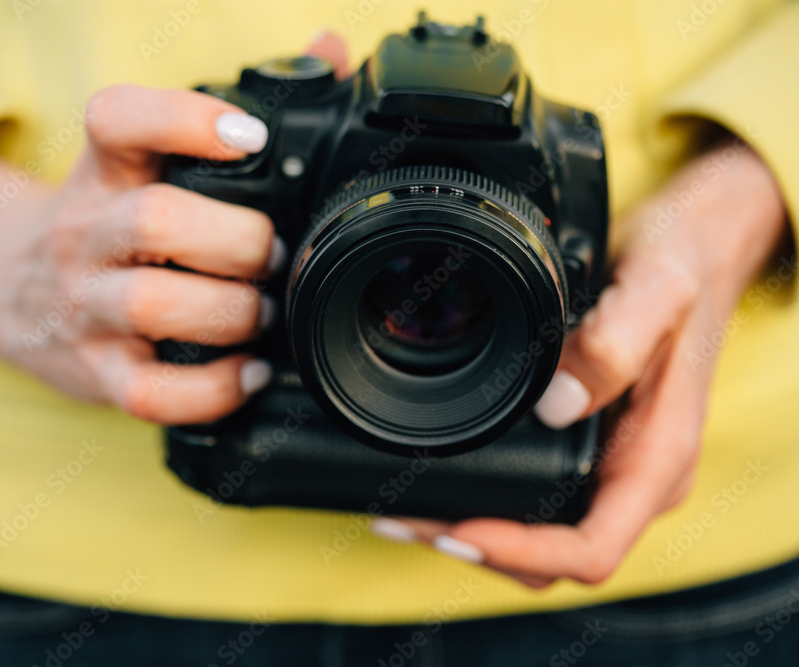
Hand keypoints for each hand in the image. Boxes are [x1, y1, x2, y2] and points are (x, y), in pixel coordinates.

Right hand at [0, 86, 281, 423]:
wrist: (4, 288)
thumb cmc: (102, 220)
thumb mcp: (138, 159)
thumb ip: (228, 111)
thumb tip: (329, 47)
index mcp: (102, 171)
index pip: (119, 120)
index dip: (185, 120)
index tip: (249, 138)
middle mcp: (85, 233)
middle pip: (156, 220)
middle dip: (239, 240)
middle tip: (273, 253)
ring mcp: (84, 306)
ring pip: (154, 305)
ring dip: (232, 311)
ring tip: (261, 311)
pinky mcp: (96, 373)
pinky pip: (153, 393)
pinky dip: (214, 389)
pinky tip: (246, 372)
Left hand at [371, 137, 788, 586]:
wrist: (695, 249)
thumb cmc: (682, 266)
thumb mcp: (659, 289)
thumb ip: (616, 342)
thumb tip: (558, 403)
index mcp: (659, 458)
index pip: (592, 546)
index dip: (521, 552)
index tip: (460, 532)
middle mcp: (635, 476)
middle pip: (554, 559)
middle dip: (480, 550)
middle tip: (408, 521)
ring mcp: (610, 467)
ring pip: (540, 540)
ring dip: (474, 536)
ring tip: (407, 512)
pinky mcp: (588, 449)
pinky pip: (538, 501)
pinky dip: (487, 505)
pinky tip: (441, 486)